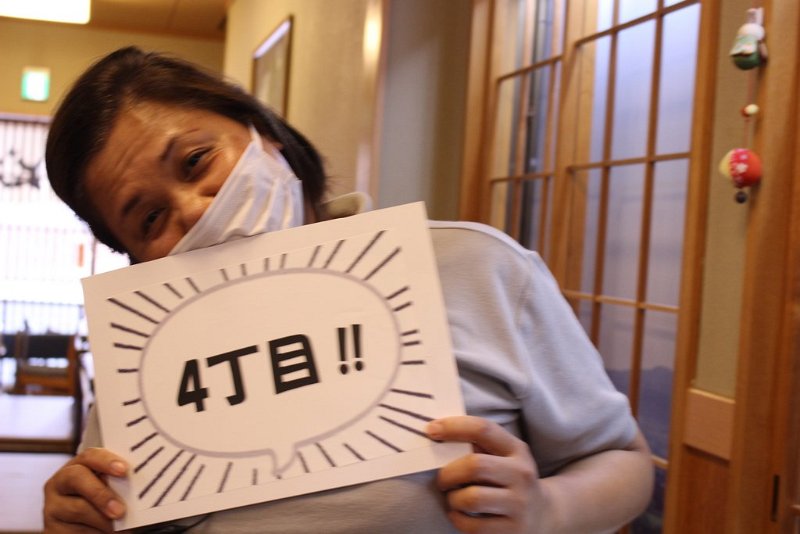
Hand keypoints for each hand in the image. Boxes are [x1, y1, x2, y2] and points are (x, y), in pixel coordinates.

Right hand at [43, 447, 127, 532]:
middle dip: (101, 493)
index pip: (89, 455)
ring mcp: (53, 506)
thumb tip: (142, 484)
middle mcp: (60, 483)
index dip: (106, 461)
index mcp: (78, 466)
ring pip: (77, 508)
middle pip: (77, 477)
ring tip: (120, 528)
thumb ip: (119, 482)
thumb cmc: (106, 505)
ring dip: (102, 520)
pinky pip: (74, 530)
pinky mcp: (51, 529)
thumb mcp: (111, 490)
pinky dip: (95, 533)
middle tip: (120, 511)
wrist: (88, 530)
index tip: (124, 470)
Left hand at [427, 416, 550, 533]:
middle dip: (449, 473)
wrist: (543, 514)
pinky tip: (459, 514)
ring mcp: (519, 505)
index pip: (483, 429)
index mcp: (517, 450)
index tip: (431, 429)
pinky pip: (472, 525)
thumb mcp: (505, 456)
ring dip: (453, 498)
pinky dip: (457, 518)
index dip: (453, 427)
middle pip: (474, 466)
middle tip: (442, 479)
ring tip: (453, 498)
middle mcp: (522, 475)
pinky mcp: (511, 531)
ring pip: (471, 498)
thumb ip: (478, 443)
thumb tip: (438, 430)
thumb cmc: (509, 479)